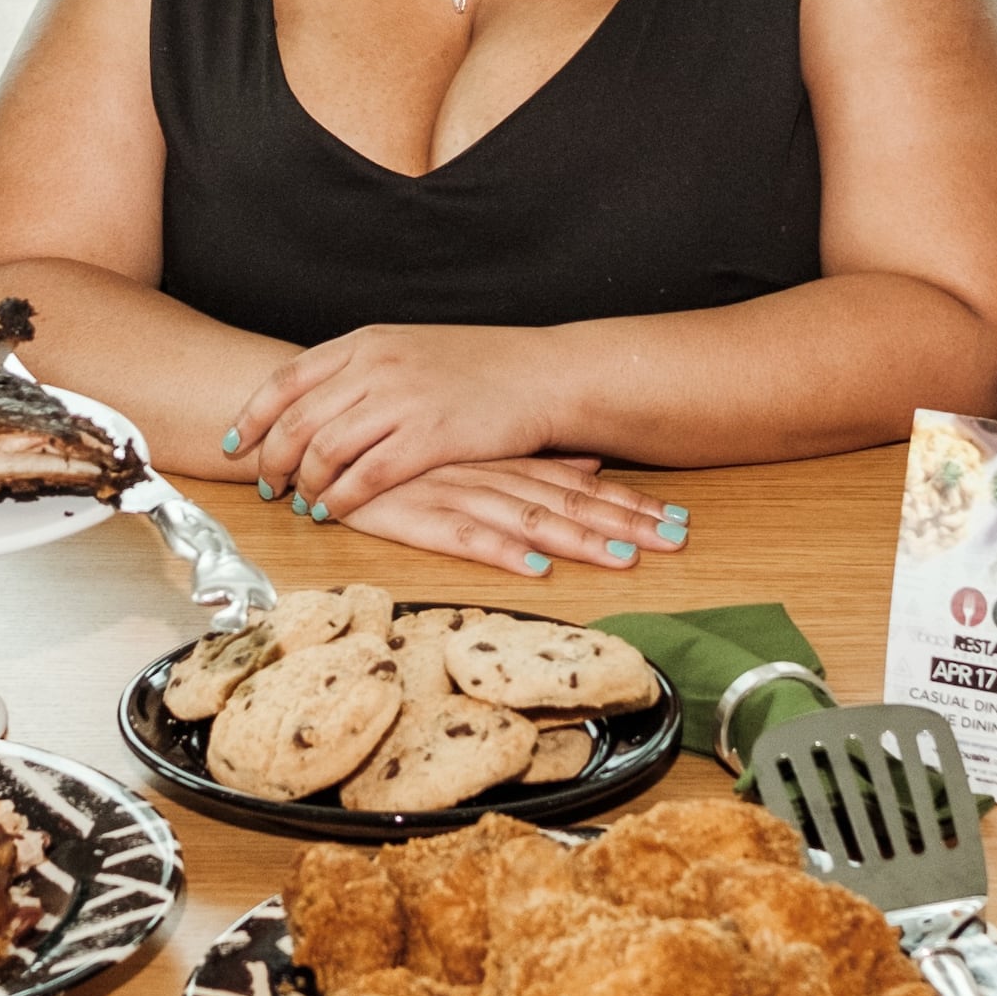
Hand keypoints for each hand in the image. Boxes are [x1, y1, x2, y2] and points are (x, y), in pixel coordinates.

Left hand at [226, 324, 570, 514]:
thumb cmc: (480, 365)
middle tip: (265, 484)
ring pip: (325, 450)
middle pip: (297, 418)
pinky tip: (334, 511)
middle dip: (271, 458)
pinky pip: (366, 476)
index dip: (253, 415)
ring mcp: (402, 400)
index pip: (287, 379)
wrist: (542, 373)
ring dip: (304, 483)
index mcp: (367, 341)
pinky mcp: (429, 437)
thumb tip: (318, 398)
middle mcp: (377, 365)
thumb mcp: (411, 348)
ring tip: (300, 502)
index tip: (235, 442)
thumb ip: (363, 367)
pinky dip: (341, 498)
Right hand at [320, 455, 681, 576]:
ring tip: (625, 559)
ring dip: (578, 540)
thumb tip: (591, 458)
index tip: (679, 520)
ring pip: (528, 517)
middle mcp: (487, 473)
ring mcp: (453, 492)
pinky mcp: (415, 514)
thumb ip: (527, 459)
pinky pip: (464, 535)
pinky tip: (533, 566)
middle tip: (677, 540)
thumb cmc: (397, 448)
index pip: (580, 484)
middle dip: (624, 523)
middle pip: (569, 502)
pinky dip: (501, 549)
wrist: (316, 429)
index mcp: (502, 459)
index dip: (629, 503)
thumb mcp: (470, 448)